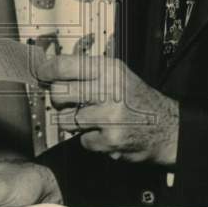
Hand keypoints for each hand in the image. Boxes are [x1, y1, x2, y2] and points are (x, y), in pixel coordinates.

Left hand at [39, 55, 178, 164]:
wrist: (166, 127)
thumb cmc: (136, 99)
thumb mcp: (116, 75)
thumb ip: (87, 72)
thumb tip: (51, 72)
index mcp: (108, 69)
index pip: (65, 66)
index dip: (47, 71)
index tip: (41, 74)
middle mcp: (109, 90)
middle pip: (59, 94)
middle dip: (59, 100)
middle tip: (67, 101)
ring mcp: (109, 116)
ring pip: (67, 120)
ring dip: (75, 122)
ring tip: (93, 119)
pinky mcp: (109, 140)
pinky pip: (82, 140)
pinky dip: (90, 139)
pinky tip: (105, 132)